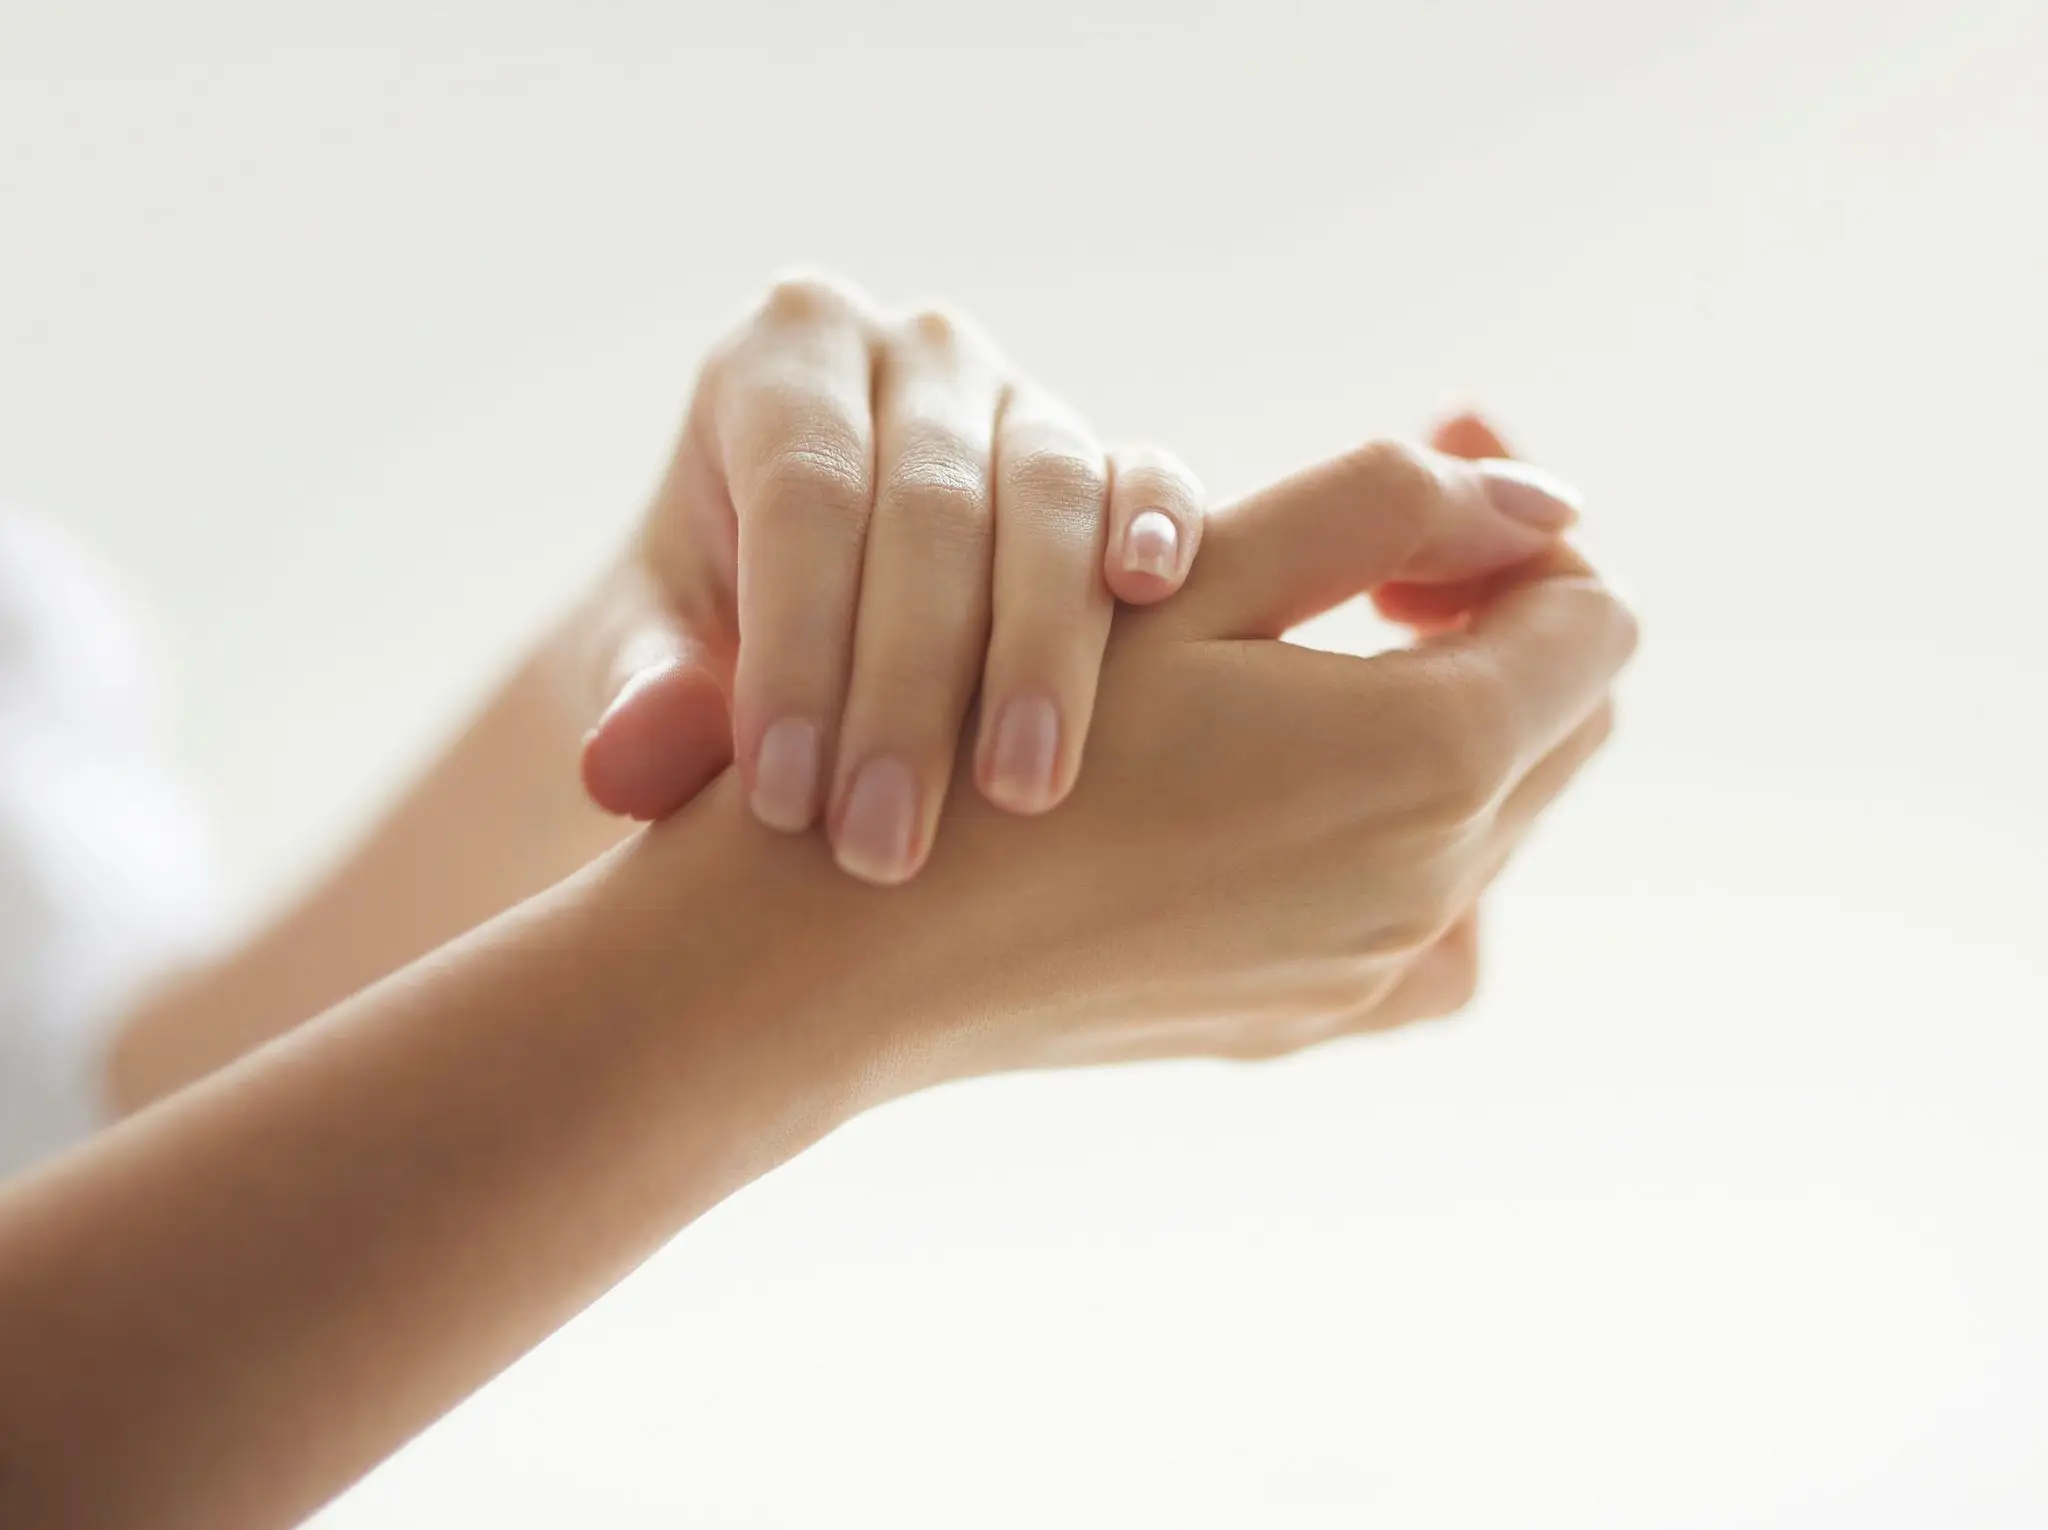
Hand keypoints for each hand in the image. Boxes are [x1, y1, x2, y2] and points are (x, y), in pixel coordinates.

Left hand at [582, 273, 1209, 884]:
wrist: (813, 619)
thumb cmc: (713, 628)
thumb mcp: (649, 651)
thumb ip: (638, 694)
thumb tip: (631, 760)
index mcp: (779, 358)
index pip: (802, 495)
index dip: (798, 648)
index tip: (784, 802)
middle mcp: (911, 352)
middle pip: (930, 506)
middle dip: (907, 689)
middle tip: (882, 846)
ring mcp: (1022, 399)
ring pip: (1050, 498)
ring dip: (1040, 653)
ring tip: (1018, 794)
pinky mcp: (1112, 460)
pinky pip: (1148, 477)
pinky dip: (1157, 527)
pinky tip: (1154, 597)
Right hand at [633, 435, 1632, 1081]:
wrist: (860, 934)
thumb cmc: (1002, 715)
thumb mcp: (1195, 571)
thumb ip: (1387, 507)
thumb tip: (1543, 496)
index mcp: (1434, 750)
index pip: (1592, 617)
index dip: (1519, 535)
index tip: (1416, 504)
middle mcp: (1435, 881)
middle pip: (1563, 718)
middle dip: (1498, 622)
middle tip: (1370, 570)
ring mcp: (1371, 967)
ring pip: (1500, 817)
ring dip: (1453, 726)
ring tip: (1322, 672)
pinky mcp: (1305, 1017)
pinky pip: (1430, 924)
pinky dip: (1408, 845)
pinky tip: (1301, 803)